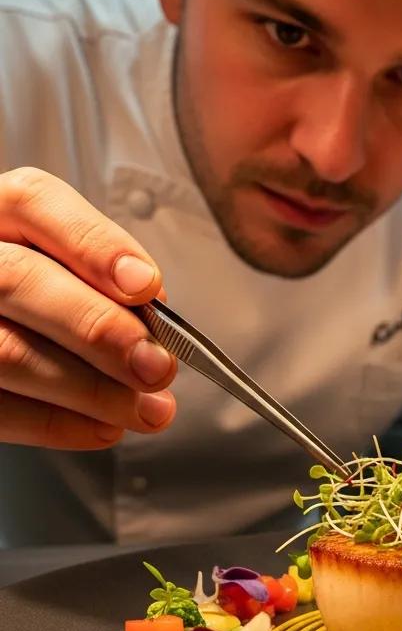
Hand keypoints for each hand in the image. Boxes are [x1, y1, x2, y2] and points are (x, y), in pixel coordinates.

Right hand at [0, 168, 177, 448]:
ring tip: (149, 410)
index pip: (33, 203)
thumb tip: (155, 315)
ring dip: (92, 390)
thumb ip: (101, 277)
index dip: (94, 245)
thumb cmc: (43, 297)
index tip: (145, 286)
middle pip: (17, 280)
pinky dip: (57, 424)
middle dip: (100, 329)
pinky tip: (104, 427)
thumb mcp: (65, 265)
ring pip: (6, 353)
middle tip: (158, 367)